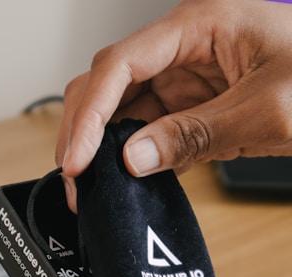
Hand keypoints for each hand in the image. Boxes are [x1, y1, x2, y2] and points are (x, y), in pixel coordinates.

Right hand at [56, 0, 291, 211]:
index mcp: (198, 26)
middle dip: (83, 130)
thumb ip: (195, 134)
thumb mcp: (265, 111)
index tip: (77, 159)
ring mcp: (184, 78)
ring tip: (94, 186)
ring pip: (122, 109)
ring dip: (103, 148)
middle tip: (75, 178)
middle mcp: (181, 49)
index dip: (89, 114)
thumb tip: (132, 157)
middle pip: (108, 84)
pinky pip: (147, 128)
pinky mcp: (190, 106)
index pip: (120, 65)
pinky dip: (133, 156)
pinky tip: (127, 180)